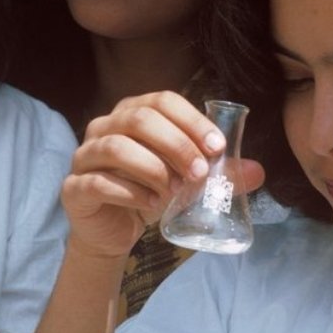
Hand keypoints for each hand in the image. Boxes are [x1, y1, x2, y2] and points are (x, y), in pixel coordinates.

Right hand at [63, 91, 264, 258]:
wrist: (114, 231)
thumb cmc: (150, 193)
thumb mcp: (188, 181)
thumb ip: (221, 174)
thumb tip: (258, 171)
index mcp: (131, 113)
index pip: (161, 100)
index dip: (190, 120)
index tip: (217, 146)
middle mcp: (103, 127)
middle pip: (139, 120)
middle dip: (176, 145)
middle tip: (200, 173)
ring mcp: (84, 156)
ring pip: (116, 147)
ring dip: (153, 168)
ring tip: (175, 190)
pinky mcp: (74, 187)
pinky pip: (99, 182)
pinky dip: (130, 192)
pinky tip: (151, 204)